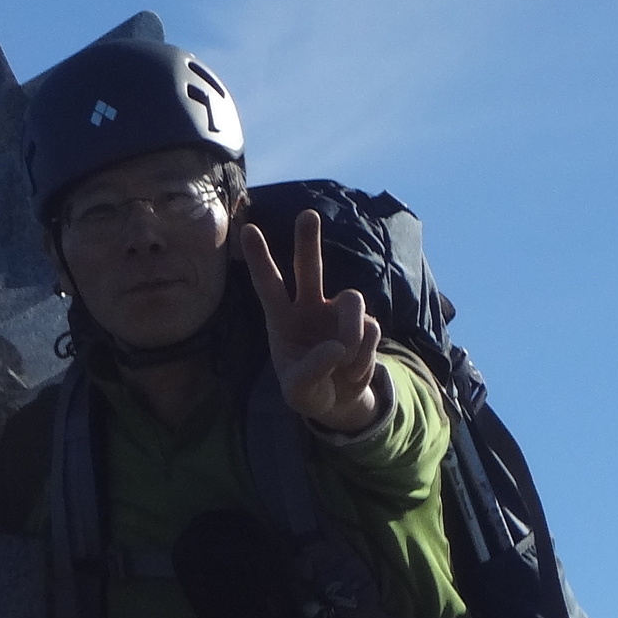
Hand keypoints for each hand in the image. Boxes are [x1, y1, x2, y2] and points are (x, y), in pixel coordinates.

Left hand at [241, 209, 382, 431]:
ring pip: (353, 300)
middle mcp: (309, 307)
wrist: (337, 401)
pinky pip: (370, 330)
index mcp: (282, 319)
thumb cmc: (308, 391)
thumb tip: (338, 346)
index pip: (269, 285)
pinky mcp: (365, 323)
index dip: (260, 259)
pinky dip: (363, 358)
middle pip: (310, 267)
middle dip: (309, 242)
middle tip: (307, 215)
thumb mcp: (299, 391)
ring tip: (345, 362)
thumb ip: (312, 371)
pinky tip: (352, 373)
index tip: (247, 230)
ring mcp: (338, 312)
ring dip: (353, 333)